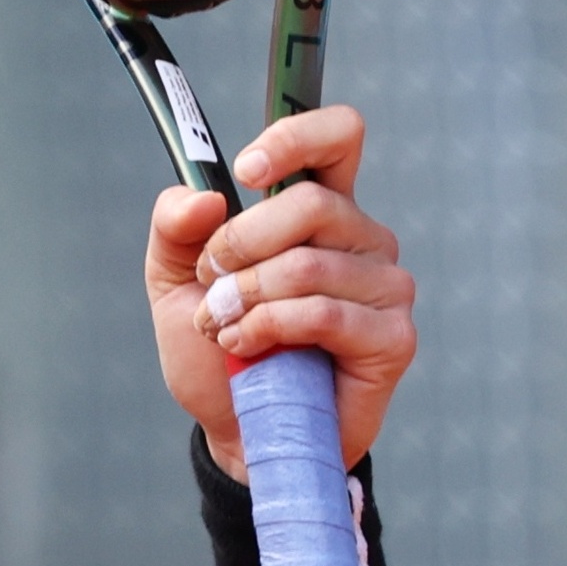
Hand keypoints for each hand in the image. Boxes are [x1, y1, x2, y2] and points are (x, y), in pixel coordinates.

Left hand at [144, 105, 415, 479]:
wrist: (236, 428)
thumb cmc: (218, 351)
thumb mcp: (174, 281)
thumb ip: (176, 227)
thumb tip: (204, 196)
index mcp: (318, 210)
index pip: (338, 138)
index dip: (296, 137)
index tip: (244, 169)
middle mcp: (361, 238)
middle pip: (311, 202)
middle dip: (239, 246)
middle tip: (212, 286)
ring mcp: (385, 286)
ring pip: (307, 264)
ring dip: (246, 298)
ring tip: (224, 327)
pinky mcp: (393, 337)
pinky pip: (323, 312)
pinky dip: (269, 328)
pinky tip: (249, 348)